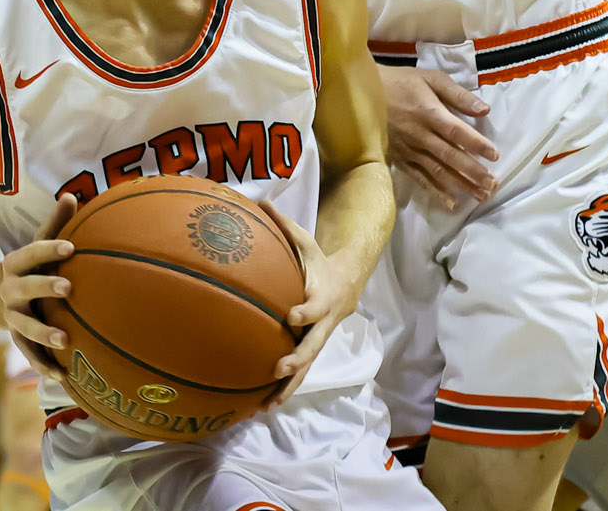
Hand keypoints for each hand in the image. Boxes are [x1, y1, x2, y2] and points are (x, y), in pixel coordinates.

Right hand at [0, 192, 77, 381]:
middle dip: (45, 287)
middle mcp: (9, 291)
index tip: (72, 248)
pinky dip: (42, 364)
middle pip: (25, 288)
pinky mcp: (18, 339)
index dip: (49, 249)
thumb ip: (56, 222)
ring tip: (64, 339)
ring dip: (42, 333)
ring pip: (23, 327)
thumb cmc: (33, 264)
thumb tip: (72, 194)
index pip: (31, 253)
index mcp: (15, 263)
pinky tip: (60, 376)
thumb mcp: (40, 242)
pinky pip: (29, 354)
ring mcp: (12, 318)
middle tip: (69, 288)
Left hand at [258, 201, 357, 409]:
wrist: (348, 283)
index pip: (314, 306)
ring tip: (267, 404)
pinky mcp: (311, 351)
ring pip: (307, 367)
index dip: (305, 312)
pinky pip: (300, 374)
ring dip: (289, 386)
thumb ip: (284, 226)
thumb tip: (258, 201)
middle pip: (312, 345)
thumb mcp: (306, 242)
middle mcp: (322, 323)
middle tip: (278, 368)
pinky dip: (284, 391)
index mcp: (321, 296)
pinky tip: (264, 406)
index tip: (291, 315)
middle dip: (297, 359)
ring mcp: (318, 340)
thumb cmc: (319, 262)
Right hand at [380, 65, 498, 208]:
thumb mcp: (431, 78)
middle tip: (492, 185)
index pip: (457, 132)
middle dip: (472, 172)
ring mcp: (409, 150)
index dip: (476, 144)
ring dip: (460, 185)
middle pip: (450, 156)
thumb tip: (484, 109)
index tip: (495, 156)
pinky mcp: (400, 159)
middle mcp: (420, 135)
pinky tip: (451, 202)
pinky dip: (435, 191)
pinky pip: (419, 178)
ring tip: (481, 195)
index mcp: (430, 113)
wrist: (363, 94)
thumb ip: (457, 94)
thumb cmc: (402, 82)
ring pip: (438, 171)